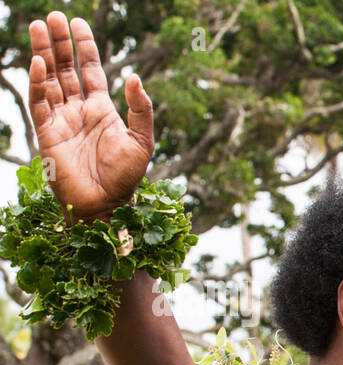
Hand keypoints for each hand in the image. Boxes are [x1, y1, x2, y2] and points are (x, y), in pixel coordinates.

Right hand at [28, 13, 153, 220]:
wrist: (106, 205)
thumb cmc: (126, 178)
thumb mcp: (142, 141)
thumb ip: (141, 109)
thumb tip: (135, 77)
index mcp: (102, 109)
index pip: (91, 70)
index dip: (85, 46)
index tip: (78, 23)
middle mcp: (79, 110)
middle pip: (66, 68)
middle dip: (60, 43)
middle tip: (53, 17)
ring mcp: (61, 120)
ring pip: (49, 79)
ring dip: (44, 53)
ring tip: (39, 26)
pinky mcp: (46, 133)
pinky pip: (39, 102)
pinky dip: (38, 82)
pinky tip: (39, 63)